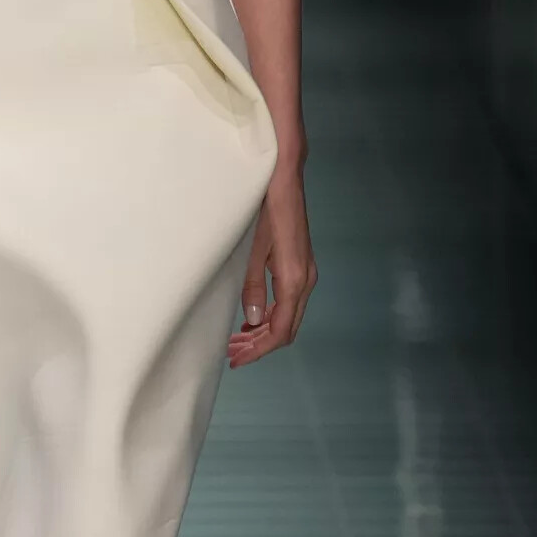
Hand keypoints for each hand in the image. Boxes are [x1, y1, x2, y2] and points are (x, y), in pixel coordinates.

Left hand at [228, 171, 316, 366]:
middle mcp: (305, 279)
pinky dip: (271, 316)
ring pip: (288, 316)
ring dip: (264, 332)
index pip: (280, 330)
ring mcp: (304, 272)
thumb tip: (254, 319)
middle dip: (259, 345)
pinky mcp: (299, 264)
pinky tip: (251, 318)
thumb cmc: (265, 207)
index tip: (235, 359)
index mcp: (294, 279)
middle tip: (231, 354)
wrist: (283, 176)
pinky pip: (288, 301)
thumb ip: (252, 286)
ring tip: (236, 340)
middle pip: (286, 328)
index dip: (258, 350)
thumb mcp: (251, 248)